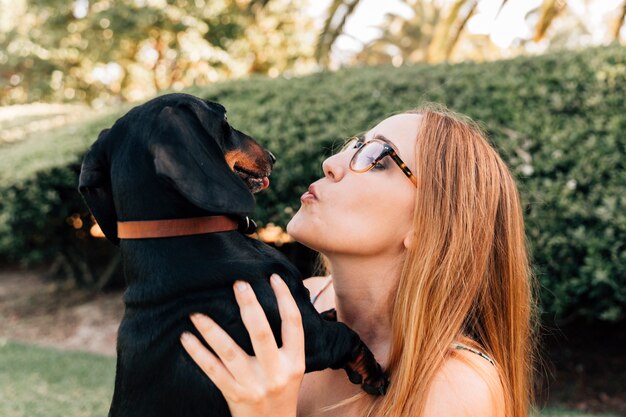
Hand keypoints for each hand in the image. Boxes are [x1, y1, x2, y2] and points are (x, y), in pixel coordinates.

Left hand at [180, 274, 304, 416]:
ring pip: (229, 351)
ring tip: (197, 312)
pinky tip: (186, 338)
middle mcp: (276, 372)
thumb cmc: (281, 392)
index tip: (273, 277)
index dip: (284, 298)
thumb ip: (286, 343)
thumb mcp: (293, 368)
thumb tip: (273, 303)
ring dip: (211, 330)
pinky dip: (198, 353)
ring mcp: (253, 384)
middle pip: (261, 332)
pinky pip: (212, 370)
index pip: (292, 323)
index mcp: (295, 362)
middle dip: (249, 305)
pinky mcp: (234, 394)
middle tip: (238, 283)